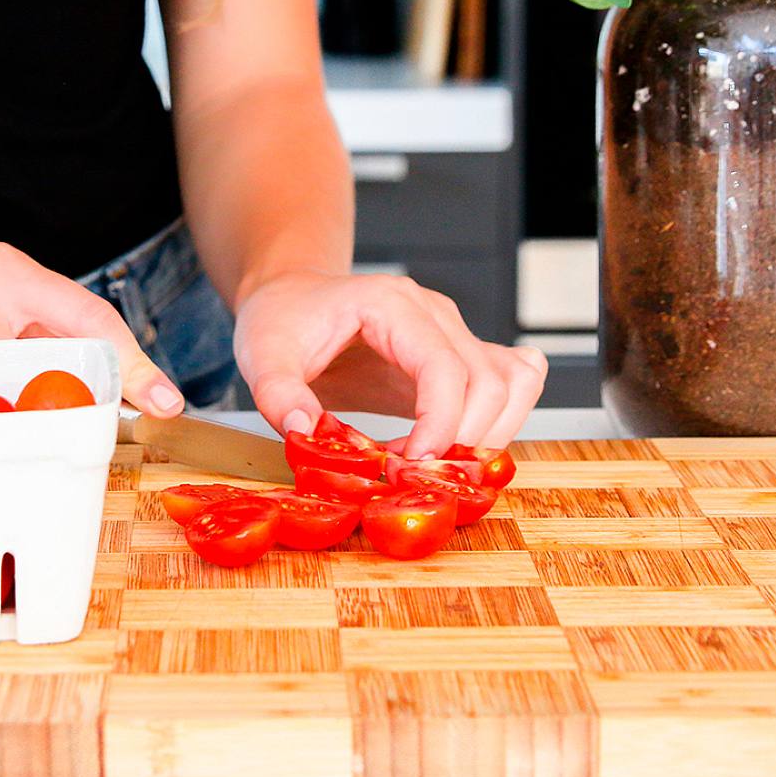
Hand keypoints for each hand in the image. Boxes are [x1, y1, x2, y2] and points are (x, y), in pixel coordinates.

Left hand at [233, 270, 545, 457]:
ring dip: (490, 435)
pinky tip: (455, 447)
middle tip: (416, 477)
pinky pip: (512, 382)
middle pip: (489, 381)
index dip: (440, 425)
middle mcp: (435, 314)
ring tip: (437, 466)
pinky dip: (500, 421)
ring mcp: (453, 333)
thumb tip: (303, 432)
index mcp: (392, 305)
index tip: (412, 467)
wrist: (293, 299)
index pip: (444, 367)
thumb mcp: (262, 354)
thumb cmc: (282, 319)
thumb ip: (277, 393)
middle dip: (464, 441)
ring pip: (513, 383)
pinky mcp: (458, 357)